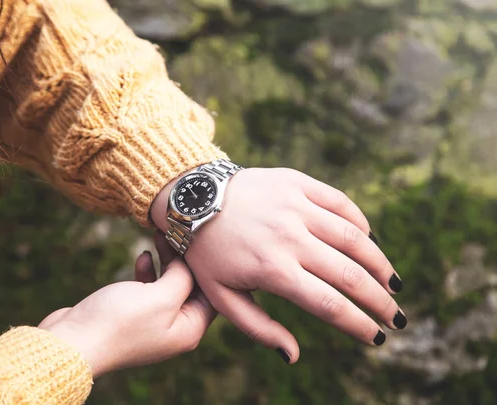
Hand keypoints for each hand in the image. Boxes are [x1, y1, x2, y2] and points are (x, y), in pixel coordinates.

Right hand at [39, 233, 216, 376]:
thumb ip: (183, 278)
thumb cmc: (120, 321)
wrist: (73, 341)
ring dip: (167, 262)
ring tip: (159, 238)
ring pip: (170, 285)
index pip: (213, 294)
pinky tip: (142, 258)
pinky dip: (149, 272)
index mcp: (189, 330)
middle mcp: (175, 329)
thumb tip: (189, 264)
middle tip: (178, 233)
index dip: (207, 267)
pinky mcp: (133, 316)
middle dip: (186, 260)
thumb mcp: (162, 297)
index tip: (200, 241)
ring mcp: (153, 323)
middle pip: (191, 288)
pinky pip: (150, 290)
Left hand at [151, 167, 403, 362]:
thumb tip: (293, 356)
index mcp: (272, 269)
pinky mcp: (298, 182)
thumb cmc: (207, 252)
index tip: (376, 338)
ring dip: (380, 264)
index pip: (329, 304)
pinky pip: (341, 203)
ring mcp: (296, 206)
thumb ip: (258, 328)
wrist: (194, 198)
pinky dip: (361, 224)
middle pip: (350, 274)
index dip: (358, 324)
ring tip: (393, 283)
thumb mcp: (221, 296)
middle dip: (380, 301)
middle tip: (395, 316)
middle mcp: (289, 237)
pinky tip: (368, 241)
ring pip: (354, 238)